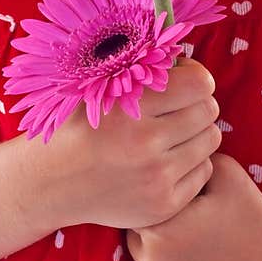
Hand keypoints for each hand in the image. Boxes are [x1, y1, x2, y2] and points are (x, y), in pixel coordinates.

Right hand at [44, 58, 222, 229]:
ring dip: (197, 132)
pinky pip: (204, 171)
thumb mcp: (97, 86)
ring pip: (211, 140)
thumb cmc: (77, 125)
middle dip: (197, 103)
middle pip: (209, 110)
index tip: (181, 80)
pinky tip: (167, 159)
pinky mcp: (163, 205)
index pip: (200, 83)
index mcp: (130, 107)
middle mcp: (146, 143)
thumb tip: (184, 55)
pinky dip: (192, 163)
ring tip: (171, 133)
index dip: (194, 77)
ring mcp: (157, 178)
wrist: (50, 182)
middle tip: (176, 107)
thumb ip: (139, 69)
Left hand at [126, 153, 261, 260]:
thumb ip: (190, 160)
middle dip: (156, 238)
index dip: (159, 211)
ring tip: (193, 257)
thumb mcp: (223, 173)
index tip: (182, 212)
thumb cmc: (252, 215)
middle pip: (137, 246)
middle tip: (189, 235)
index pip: (139, 215)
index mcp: (159, 230)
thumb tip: (170, 147)